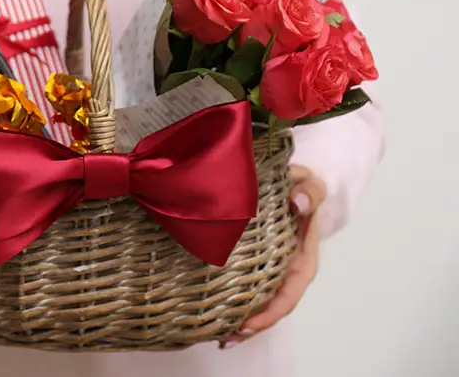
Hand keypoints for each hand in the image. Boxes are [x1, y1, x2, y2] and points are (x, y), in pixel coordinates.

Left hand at [219, 165, 325, 349]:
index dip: (270, 313)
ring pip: (258, 302)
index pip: (289, 294)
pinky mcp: (255, 265)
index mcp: (302, 259)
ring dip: (240, 321)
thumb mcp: (310, 185)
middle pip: (271, 307)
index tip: (248, 324)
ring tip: (219, 337)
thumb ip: (309, 193)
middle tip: (226, 339)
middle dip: (251, 326)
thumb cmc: (302, 189)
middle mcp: (287, 271)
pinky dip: (232, 303)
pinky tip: (214, 315)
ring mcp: (271, 271)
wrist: (292, 185)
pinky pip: (246, 288)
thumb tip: (298, 204)